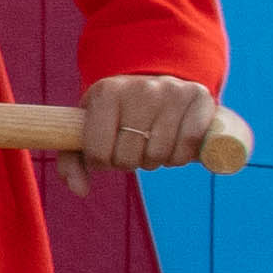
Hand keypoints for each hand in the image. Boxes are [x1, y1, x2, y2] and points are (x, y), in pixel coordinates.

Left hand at [65, 70, 221, 193]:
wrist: (153, 81)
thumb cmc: (115, 114)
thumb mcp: (87, 129)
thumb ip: (73, 162)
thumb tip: (80, 191)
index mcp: (106, 93)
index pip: (98, 152)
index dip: (104, 163)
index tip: (108, 153)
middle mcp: (140, 88)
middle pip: (130, 156)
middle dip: (130, 162)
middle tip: (133, 149)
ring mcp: (171, 91)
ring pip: (160, 154)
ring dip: (156, 161)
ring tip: (152, 146)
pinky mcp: (199, 97)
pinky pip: (189, 145)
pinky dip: (181, 157)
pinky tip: (173, 147)